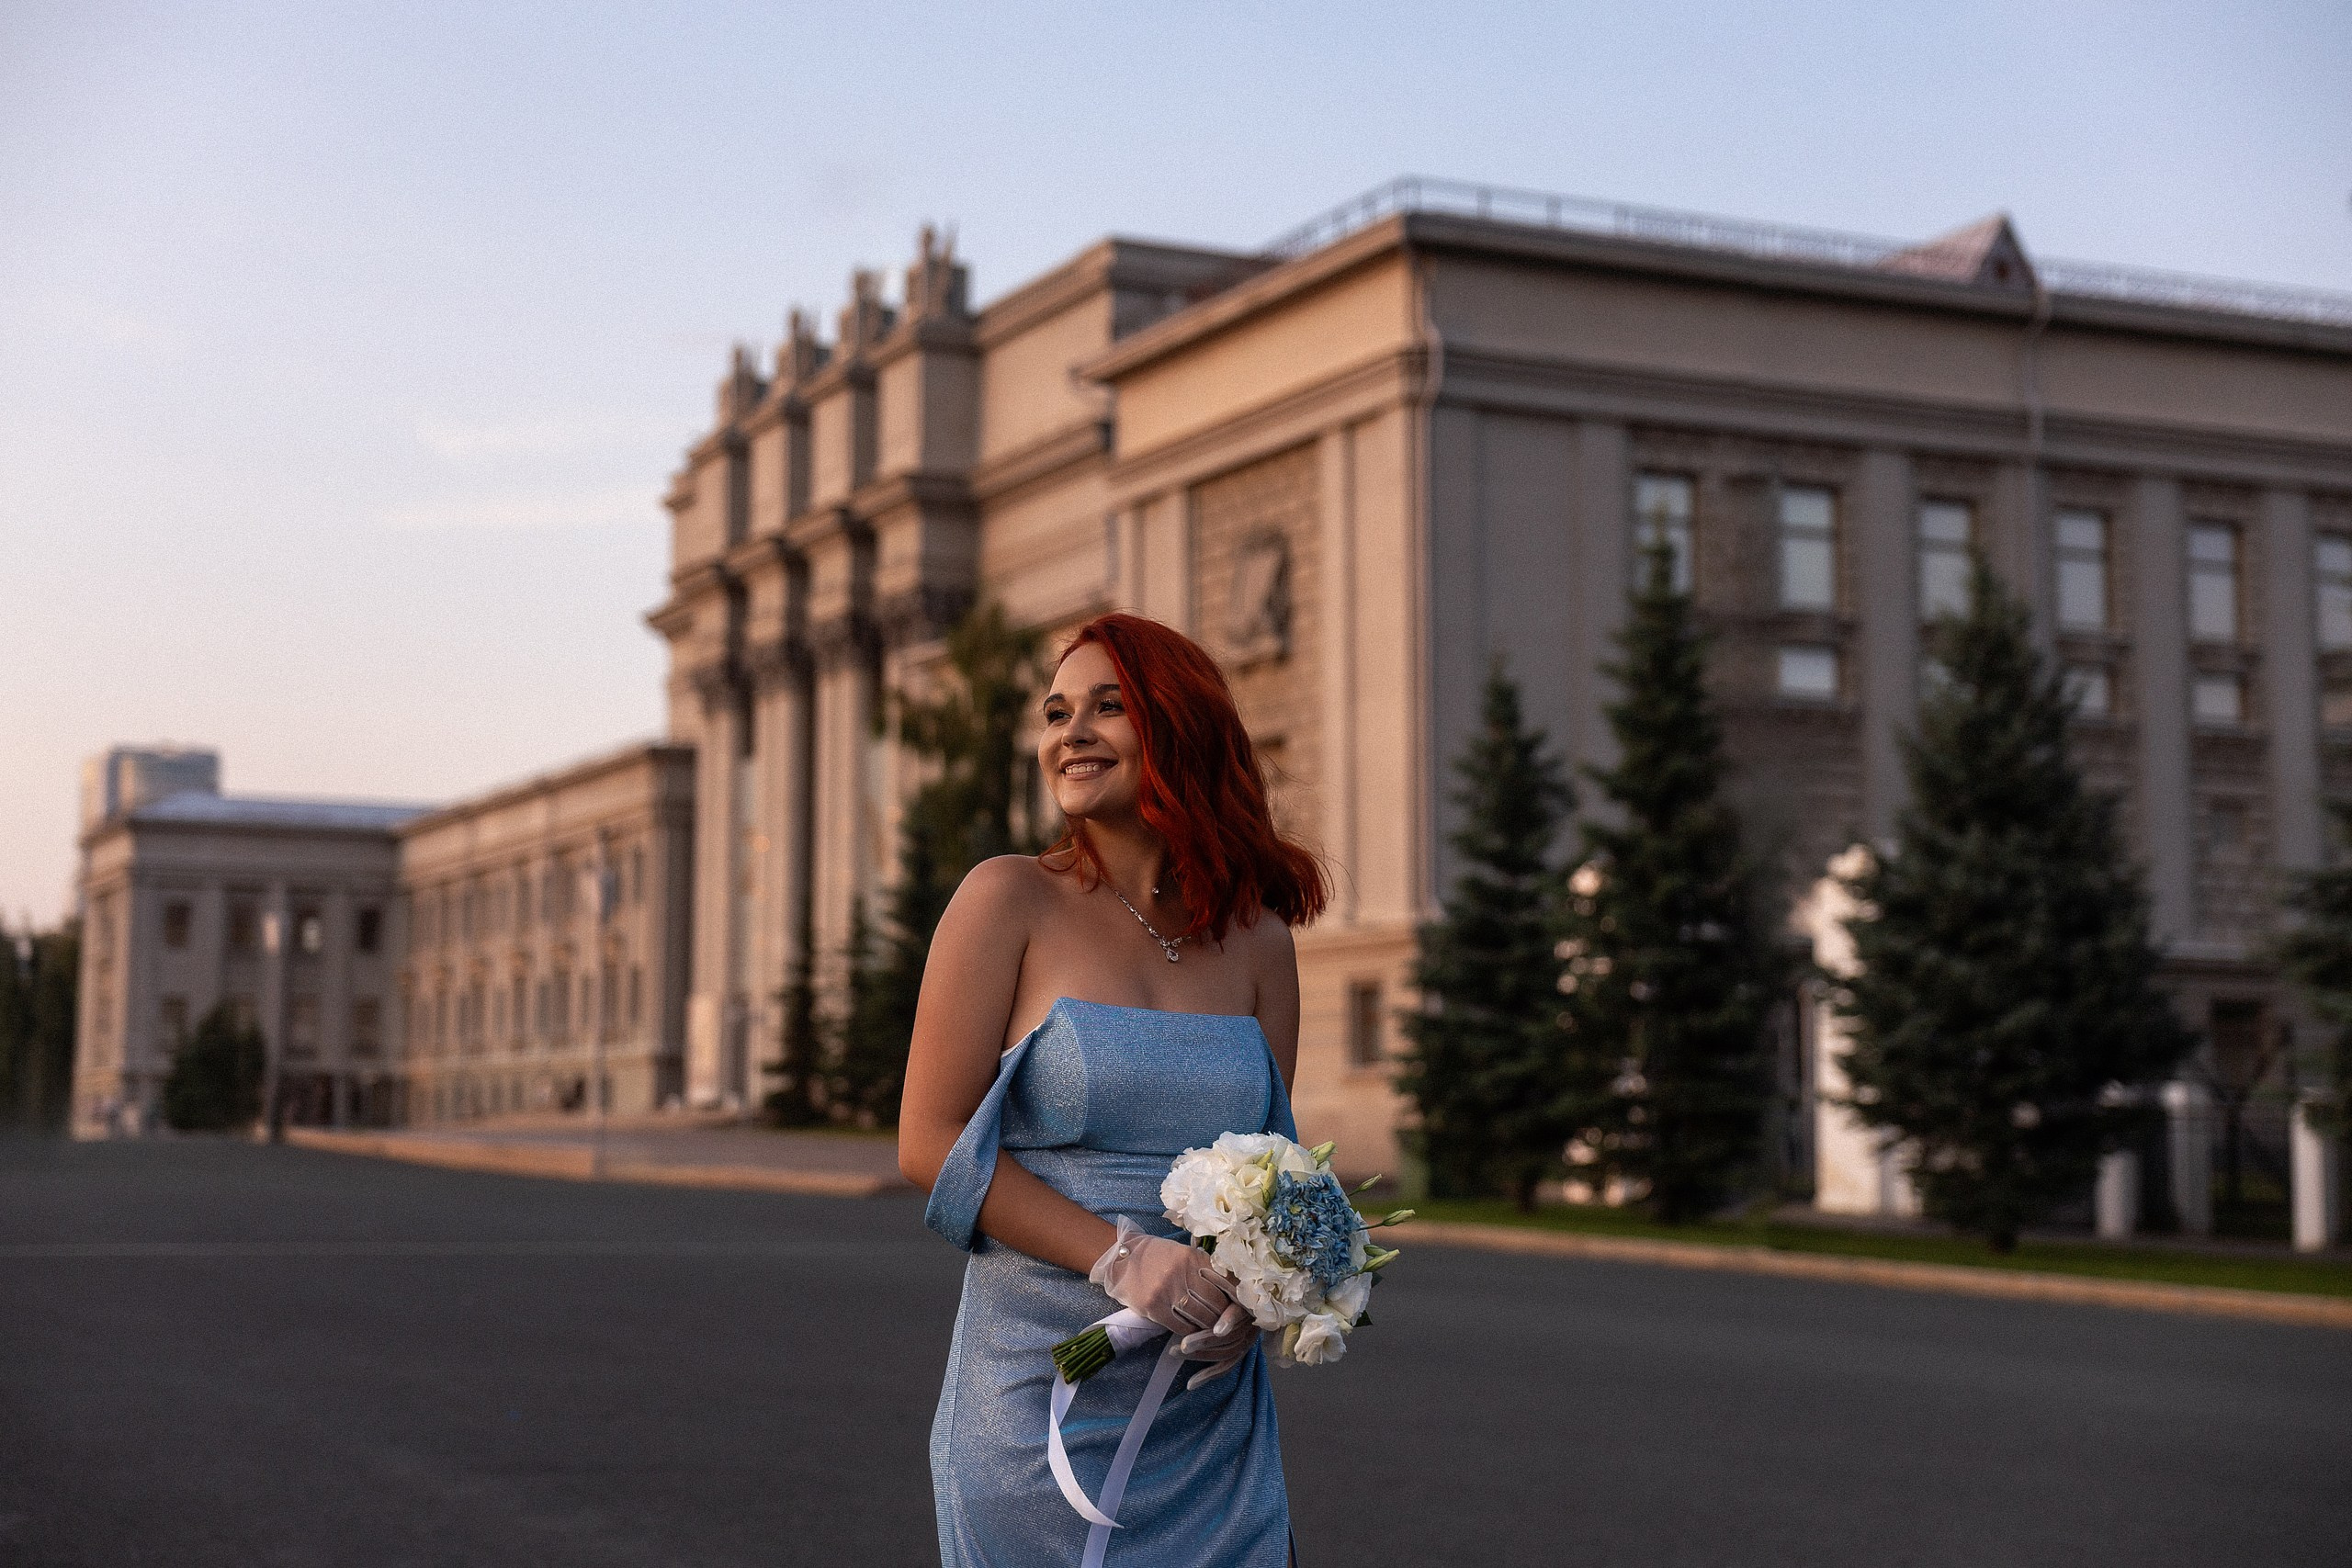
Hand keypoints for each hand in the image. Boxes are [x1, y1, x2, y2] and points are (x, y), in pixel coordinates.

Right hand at [1088, 1217, 1258, 1385]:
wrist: (1120, 1258)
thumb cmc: (1155, 1256)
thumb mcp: (1182, 1254)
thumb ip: (1204, 1268)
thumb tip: (1232, 1288)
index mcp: (1192, 1258)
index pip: (1225, 1282)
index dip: (1237, 1299)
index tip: (1244, 1310)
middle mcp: (1182, 1273)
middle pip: (1215, 1303)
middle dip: (1225, 1317)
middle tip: (1231, 1326)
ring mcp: (1167, 1291)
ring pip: (1200, 1317)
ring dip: (1210, 1328)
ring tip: (1214, 1332)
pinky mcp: (1153, 1307)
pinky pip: (1181, 1326)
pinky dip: (1191, 1333)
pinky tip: (1194, 1334)